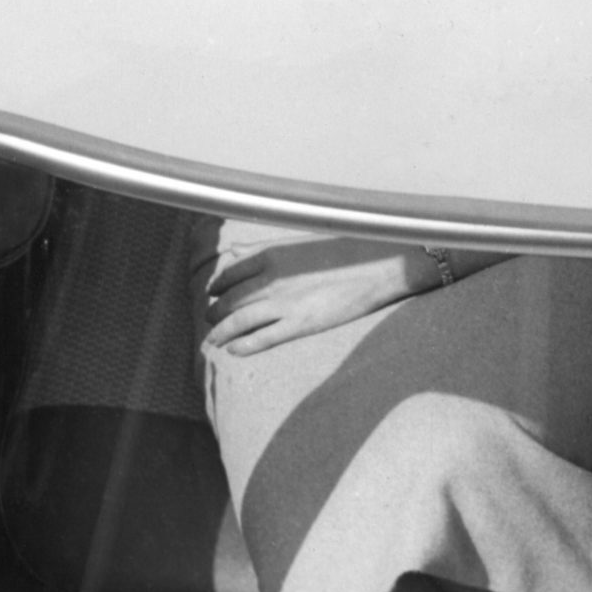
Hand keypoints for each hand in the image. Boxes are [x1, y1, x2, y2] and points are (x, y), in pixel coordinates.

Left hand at [204, 236, 441, 354]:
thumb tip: (234, 251)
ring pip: (238, 322)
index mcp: (271, 254)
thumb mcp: (299, 241)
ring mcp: (284, 303)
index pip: (229, 274)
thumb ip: (264, 247)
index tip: (213, 294)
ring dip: (221, 332)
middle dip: (216, 312)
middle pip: (230, 300)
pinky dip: (243, 346)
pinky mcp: (299, 325)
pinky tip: (234, 350)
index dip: (217, 287)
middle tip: (211, 319)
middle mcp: (272, 278)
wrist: (380, 264)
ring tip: (214, 339)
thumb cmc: (343, 248)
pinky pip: (261, 339)